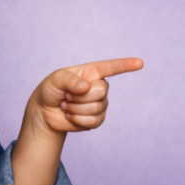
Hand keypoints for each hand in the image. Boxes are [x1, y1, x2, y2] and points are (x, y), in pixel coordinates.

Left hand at [28, 58, 143, 134]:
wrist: (45, 111)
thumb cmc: (51, 89)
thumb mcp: (56, 79)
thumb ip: (70, 80)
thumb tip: (86, 87)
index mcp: (92, 72)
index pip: (112, 68)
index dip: (126, 65)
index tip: (139, 63)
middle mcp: (99, 87)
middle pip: (100, 91)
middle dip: (79, 96)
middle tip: (67, 95)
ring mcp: (100, 104)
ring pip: (95, 108)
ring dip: (75, 109)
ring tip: (66, 105)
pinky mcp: (97, 119)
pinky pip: (93, 122)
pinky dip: (77, 120)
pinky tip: (70, 116)